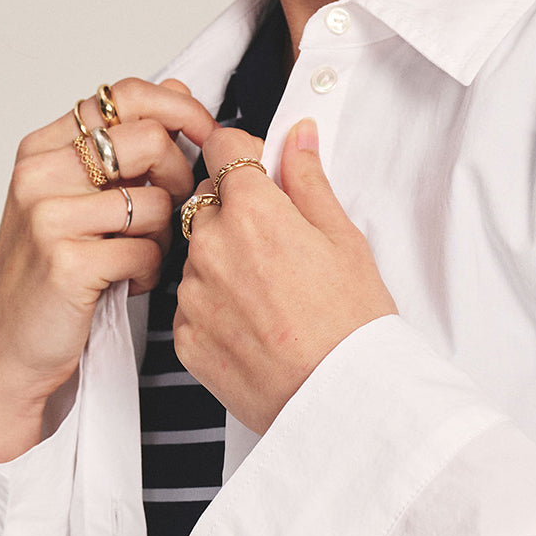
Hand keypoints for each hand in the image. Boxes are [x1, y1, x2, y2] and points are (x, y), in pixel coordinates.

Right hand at [0, 77, 216, 460]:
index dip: (179, 109)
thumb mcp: (78, 193)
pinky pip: (148, 250)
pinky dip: (153, 271)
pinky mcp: (66, 262)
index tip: (205, 134)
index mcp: (43, 148)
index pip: (123, 94)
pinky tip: (132, 281)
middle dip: (180, 177)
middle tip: (173, 209)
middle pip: (151, 140)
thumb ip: (123, 140)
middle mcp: (39, 174)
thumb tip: (176, 87)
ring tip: (143, 252)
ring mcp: (48, 217)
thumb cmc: (52, 269)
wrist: (10, 348)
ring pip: (156, 199)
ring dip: (167, 233)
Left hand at [176, 118, 397, 434]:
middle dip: (236, 208)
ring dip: (224, 257)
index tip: (257, 166)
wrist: (339, 399)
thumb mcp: (343, 237)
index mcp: (253, 211)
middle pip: (208, 200)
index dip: (243, 152)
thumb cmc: (351, 323)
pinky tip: (256, 319)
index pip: (222, 146)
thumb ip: (308, 179)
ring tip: (272, 290)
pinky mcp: (184, 335)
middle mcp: (211, 245)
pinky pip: (191, 300)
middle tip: (280, 241)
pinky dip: (215, 302)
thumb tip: (297, 136)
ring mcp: (192, 293)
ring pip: (197, 252)